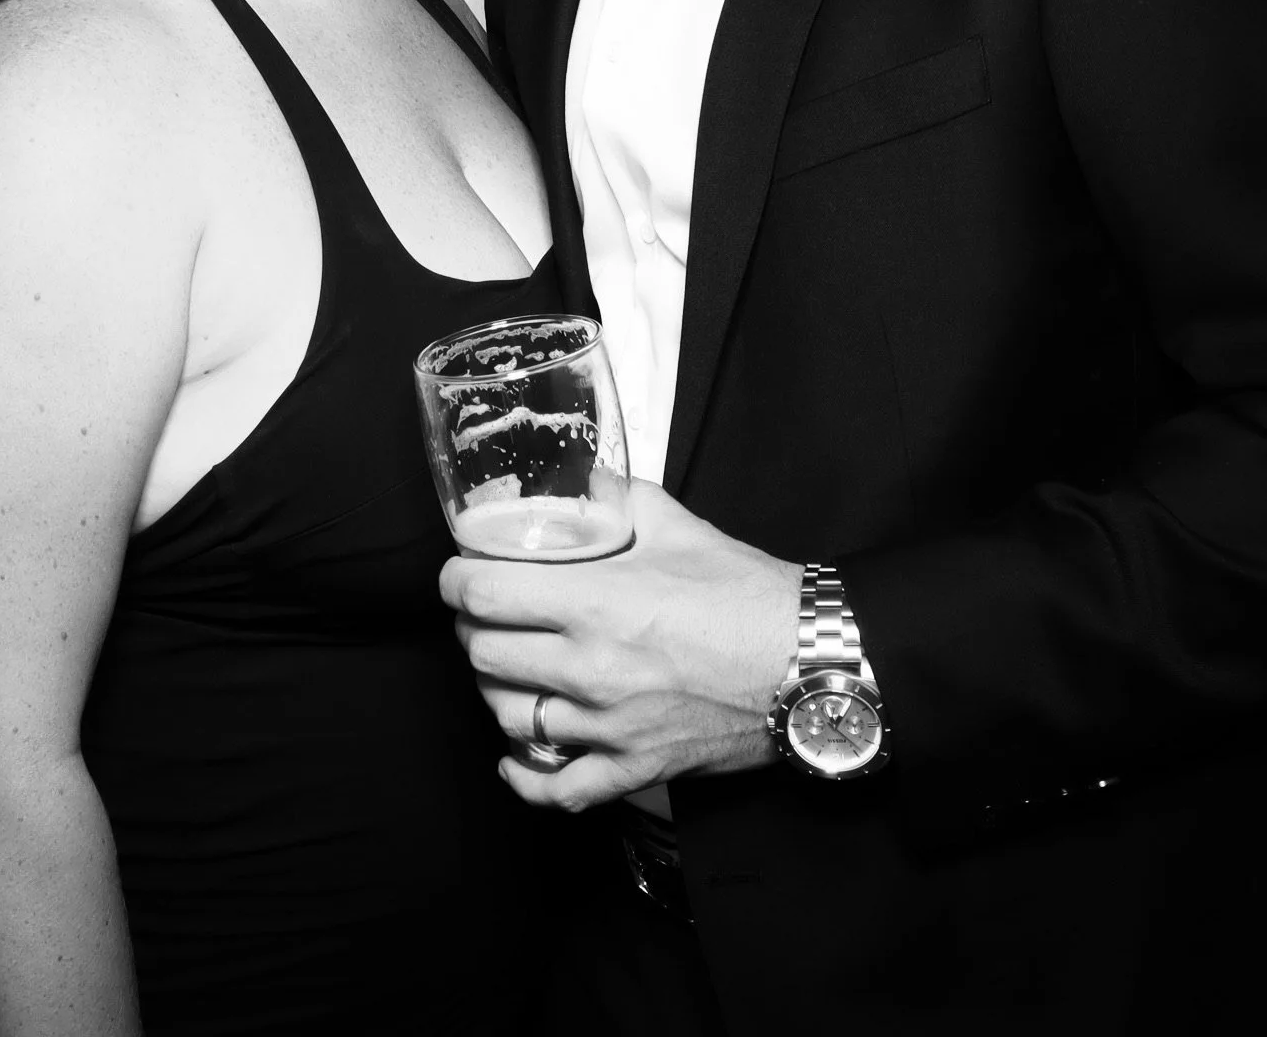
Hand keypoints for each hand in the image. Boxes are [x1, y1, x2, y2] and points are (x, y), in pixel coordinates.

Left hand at [438, 480, 801, 811]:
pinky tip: (514, 757)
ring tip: (505, 665)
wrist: (809, 662)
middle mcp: (591, 668)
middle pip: (484, 653)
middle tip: (484, 612)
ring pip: (507, 716)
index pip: (482, 594)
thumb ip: (613, 494)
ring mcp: (609, 726)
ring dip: (494, 688)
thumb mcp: (673, 522)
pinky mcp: (634, 768)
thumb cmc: (745, 592)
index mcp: (595, 601)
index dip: (457, 579)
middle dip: (472, 628)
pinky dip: (526, 777)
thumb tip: (575, 478)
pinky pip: (558, 788)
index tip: (460, 572)